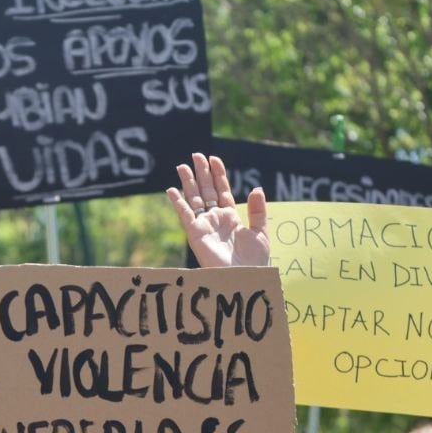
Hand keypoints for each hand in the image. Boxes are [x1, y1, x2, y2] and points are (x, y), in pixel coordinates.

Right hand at [167, 153, 268, 268]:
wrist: (244, 277)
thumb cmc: (254, 261)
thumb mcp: (260, 232)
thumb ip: (258, 210)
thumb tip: (257, 188)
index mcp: (230, 217)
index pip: (222, 191)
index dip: (218, 174)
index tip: (214, 159)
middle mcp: (215, 219)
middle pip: (206, 191)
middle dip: (201, 173)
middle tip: (196, 155)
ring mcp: (204, 225)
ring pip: (194, 199)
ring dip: (188, 182)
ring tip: (182, 165)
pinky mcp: (195, 234)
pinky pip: (184, 214)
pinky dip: (178, 202)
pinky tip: (171, 189)